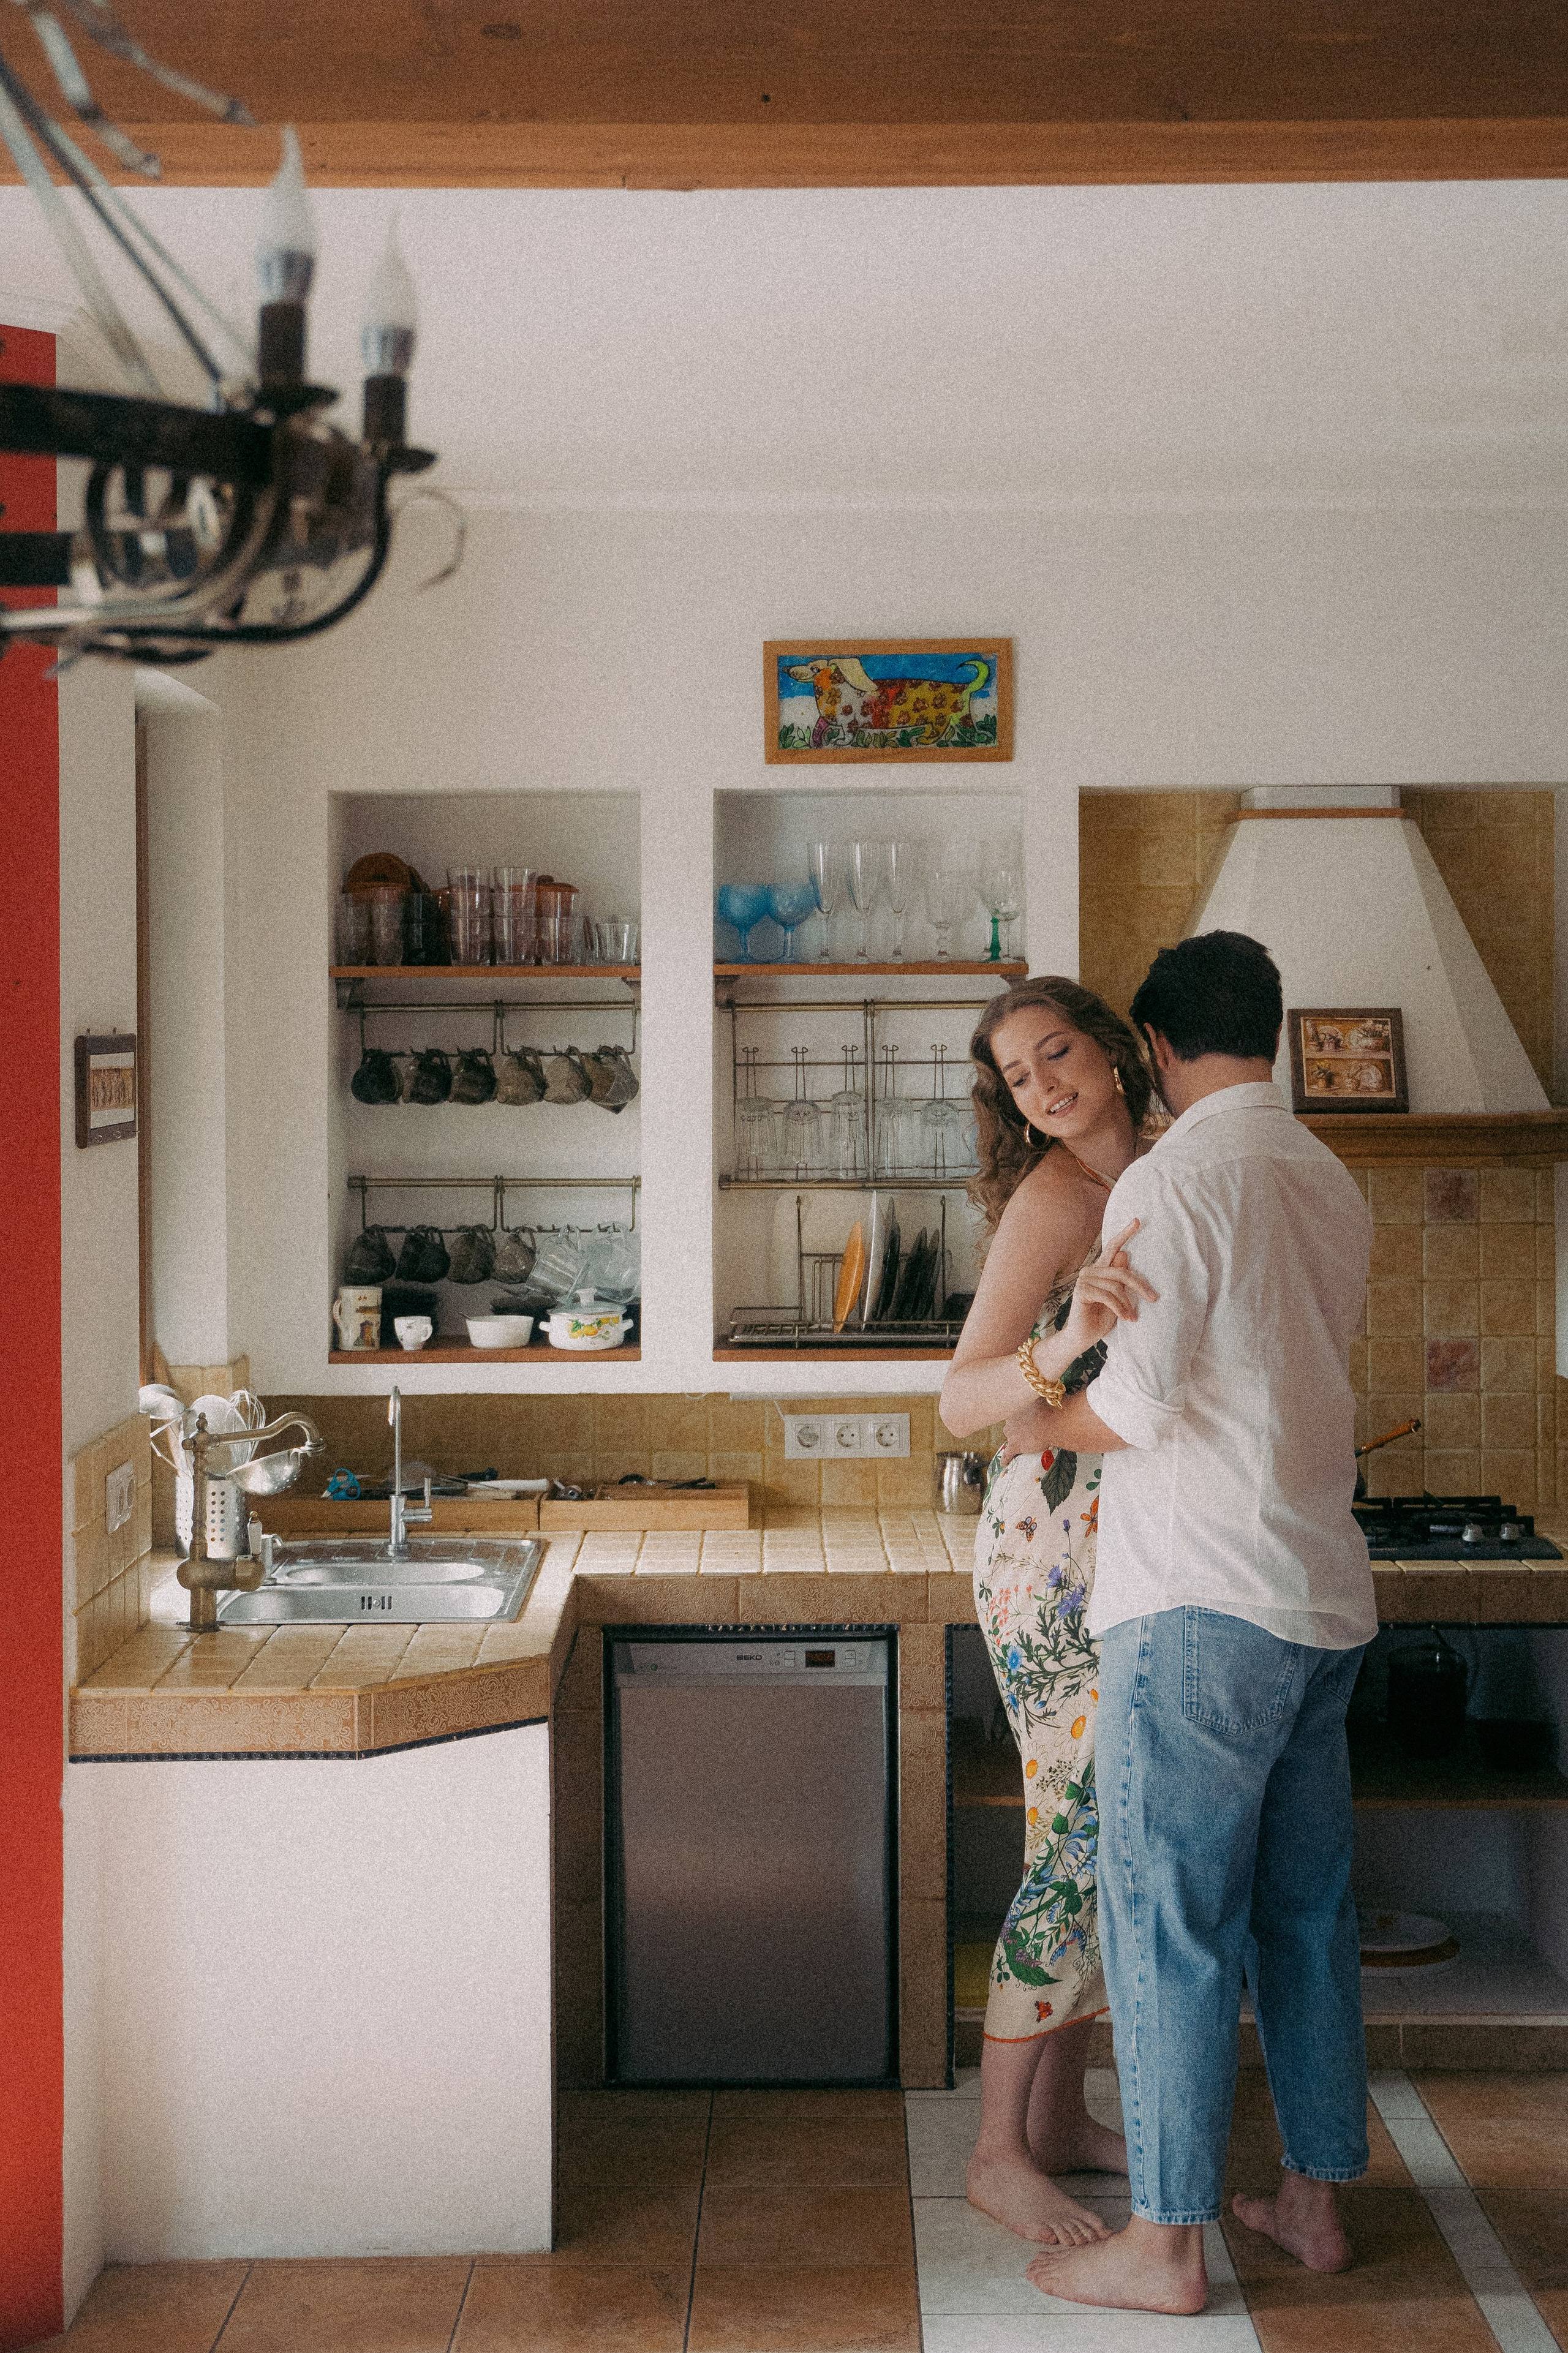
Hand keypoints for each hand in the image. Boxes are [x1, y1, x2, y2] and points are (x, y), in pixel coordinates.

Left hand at [999, 1397, 1057, 1463]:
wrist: (1050, 1421)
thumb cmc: (1049, 1408)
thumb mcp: (1042, 1398)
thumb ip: (1040, 1398)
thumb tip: (1047, 1393)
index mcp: (1015, 1408)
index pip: (1014, 1414)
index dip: (1021, 1418)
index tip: (1028, 1419)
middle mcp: (1010, 1421)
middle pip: (1011, 1426)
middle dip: (1018, 1428)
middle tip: (1029, 1430)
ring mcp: (1012, 1434)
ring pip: (1010, 1438)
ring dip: (1015, 1440)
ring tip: (1023, 1444)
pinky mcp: (1015, 1446)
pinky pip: (1008, 1454)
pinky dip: (1006, 1459)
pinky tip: (1004, 1463)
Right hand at [1058, 1218, 1158, 1358]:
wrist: (1083, 1337)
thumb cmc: (1102, 1318)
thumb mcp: (1118, 1298)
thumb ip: (1121, 1280)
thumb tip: (1125, 1254)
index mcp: (1101, 1269)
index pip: (1113, 1247)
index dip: (1125, 1234)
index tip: (1137, 1221)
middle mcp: (1091, 1271)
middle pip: (1122, 1271)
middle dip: (1140, 1285)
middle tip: (1153, 1298)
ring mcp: (1084, 1280)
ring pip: (1116, 1285)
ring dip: (1128, 1304)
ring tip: (1132, 1317)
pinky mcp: (1082, 1291)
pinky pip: (1108, 1296)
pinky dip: (1120, 1308)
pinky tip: (1126, 1318)